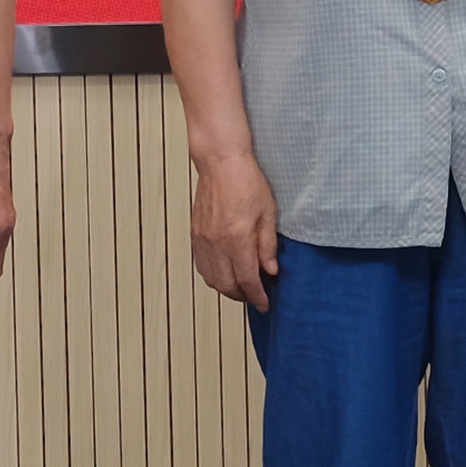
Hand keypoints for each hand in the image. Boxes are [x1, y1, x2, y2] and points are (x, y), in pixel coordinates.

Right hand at [190, 150, 282, 309]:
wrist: (221, 162)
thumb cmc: (246, 181)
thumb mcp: (268, 213)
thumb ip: (268, 245)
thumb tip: (270, 270)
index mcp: (237, 239)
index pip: (247, 280)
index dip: (257, 296)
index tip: (264, 304)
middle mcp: (216, 244)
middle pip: (227, 285)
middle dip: (242, 296)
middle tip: (256, 295)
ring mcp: (202, 241)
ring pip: (211, 279)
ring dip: (227, 288)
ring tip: (242, 286)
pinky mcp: (195, 235)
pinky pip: (201, 266)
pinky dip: (213, 276)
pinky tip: (225, 271)